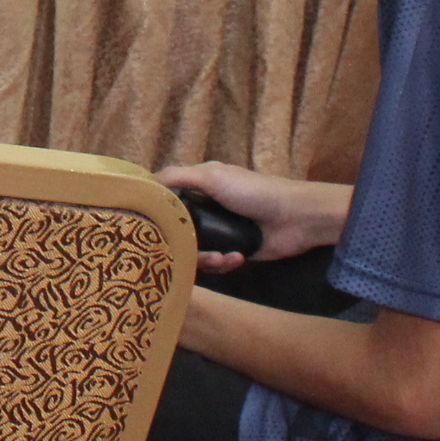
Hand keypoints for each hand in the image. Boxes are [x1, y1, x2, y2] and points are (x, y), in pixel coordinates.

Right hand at [158, 161, 348, 273]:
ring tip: (221, 258)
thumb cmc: (255, 191)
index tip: (143, 226)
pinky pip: (216, 264)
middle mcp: (206, 210)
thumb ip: (178, 177)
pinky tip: (237, 258)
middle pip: (177, 231)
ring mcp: (220, 233)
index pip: (167, 200)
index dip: (156, 213)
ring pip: (195, 252)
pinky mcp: (234, 252)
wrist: (297, 218)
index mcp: (199, 187)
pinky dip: (224, 263)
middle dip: (180, 244)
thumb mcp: (213, 176)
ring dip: (205, 259)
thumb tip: (144, 183)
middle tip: (184, 252)